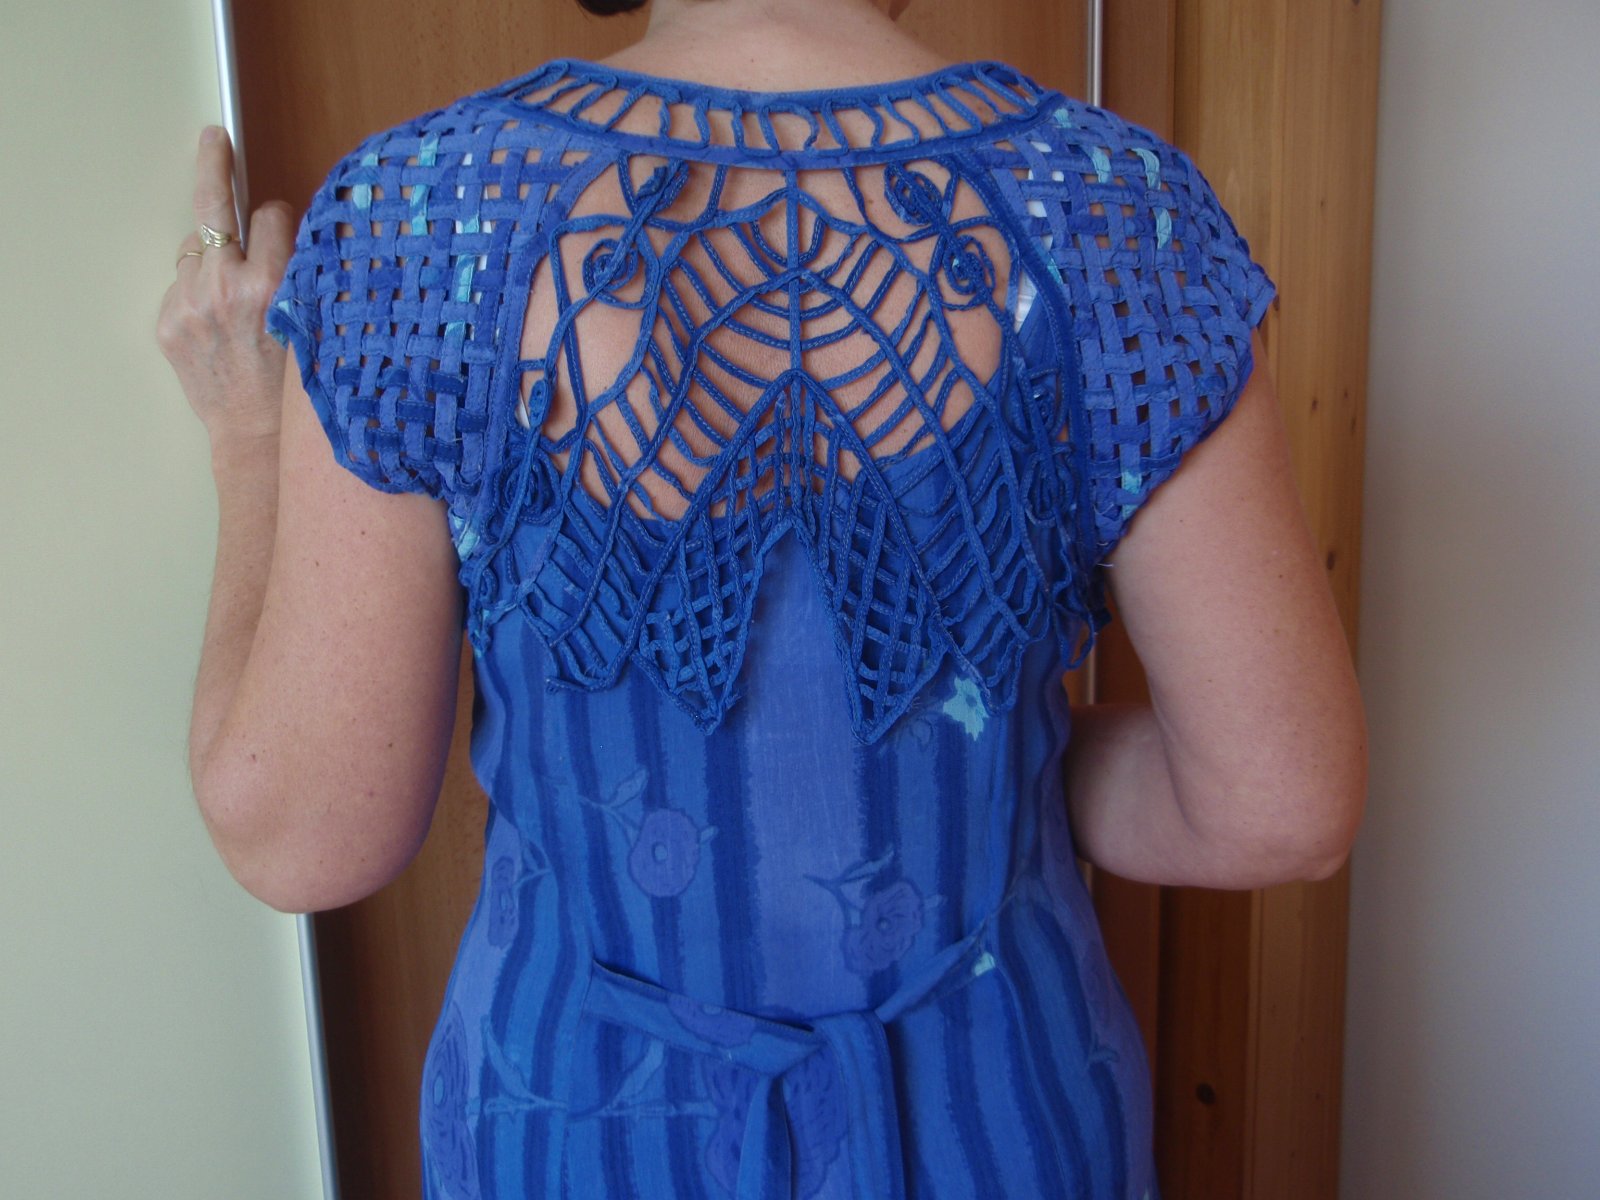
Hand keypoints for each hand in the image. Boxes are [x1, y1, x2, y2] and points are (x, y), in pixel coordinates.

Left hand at [157, 125, 296, 447]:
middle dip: (216, 166)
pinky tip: (217, 320)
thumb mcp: (317, 321)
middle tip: (215, 139)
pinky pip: (181, 283)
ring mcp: (190, 304)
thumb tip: (292, 228)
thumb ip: (303, 272)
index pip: (270, 215)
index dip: (279, 221)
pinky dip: (197, 291)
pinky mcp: (169, 321)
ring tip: (232, 296)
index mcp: (273, 285)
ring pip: (195, 248)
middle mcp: (226, 288)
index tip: (279, 224)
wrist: (256, 435)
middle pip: (215, 205)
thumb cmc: (297, 386)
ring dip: (212, 258)